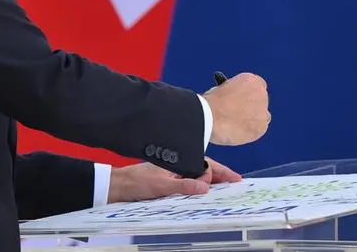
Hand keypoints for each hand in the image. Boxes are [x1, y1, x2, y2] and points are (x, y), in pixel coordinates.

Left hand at [107, 158, 240, 202]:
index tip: (237, 179)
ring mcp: (173, 173)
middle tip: (235, 186)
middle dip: (220, 177)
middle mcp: (178, 166)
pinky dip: (199, 187)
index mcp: (179, 162)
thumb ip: (184, 186)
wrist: (119, 185)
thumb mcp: (162, 186)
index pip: (206, 165)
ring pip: (198, 176)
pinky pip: (189, 183)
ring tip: (224, 190)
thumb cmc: (137, 182)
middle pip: (205, 170)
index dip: (222, 173)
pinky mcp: (168, 181)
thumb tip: (205, 187)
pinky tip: (204, 193)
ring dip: (210, 183)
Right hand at [203, 72, 269, 145]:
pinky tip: (237, 132)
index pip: (256, 85)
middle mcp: (261, 93)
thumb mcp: (221, 90)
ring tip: (238, 124)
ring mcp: (263, 111)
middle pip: (260, 100)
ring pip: (262, 116)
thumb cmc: (211, 102)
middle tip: (240, 112)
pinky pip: (258, 130)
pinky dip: (250, 131)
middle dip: (251, 106)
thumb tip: (234, 103)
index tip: (241, 98)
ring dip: (253, 119)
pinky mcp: (262, 127)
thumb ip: (233, 94)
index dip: (247, 93)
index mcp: (250, 80)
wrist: (210, 116)